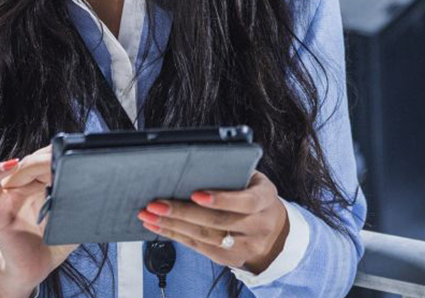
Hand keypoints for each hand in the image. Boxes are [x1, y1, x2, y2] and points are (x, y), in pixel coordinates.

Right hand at [0, 144, 78, 295]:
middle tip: (65, 159)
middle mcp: (24, 186)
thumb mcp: (72, 221)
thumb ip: (82, 205)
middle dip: (49, 158)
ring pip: (16, 168)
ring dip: (31, 163)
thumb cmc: (51, 246)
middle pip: (33, 160)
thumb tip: (98, 190)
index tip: (75, 154)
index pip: (47, 159)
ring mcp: (8, 195)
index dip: (59, 155)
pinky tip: (13, 165)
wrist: (33, 269)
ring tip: (47, 164)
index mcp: (42, 185)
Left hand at [136, 171, 288, 273]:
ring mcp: (245, 246)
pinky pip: (200, 248)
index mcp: (266, 200)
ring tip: (150, 215)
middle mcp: (259, 226)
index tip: (196, 194)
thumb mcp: (254, 180)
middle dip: (183, 213)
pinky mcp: (230, 259)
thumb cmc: (255, 195)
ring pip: (206, 238)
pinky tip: (158, 226)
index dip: (221, 199)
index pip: (246, 202)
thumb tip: (195, 167)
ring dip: (173, 226)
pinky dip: (176, 236)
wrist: (274, 231)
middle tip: (157, 204)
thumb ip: (232, 174)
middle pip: (219, 222)